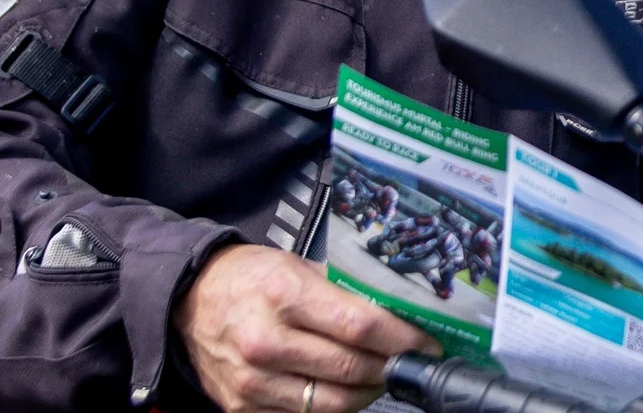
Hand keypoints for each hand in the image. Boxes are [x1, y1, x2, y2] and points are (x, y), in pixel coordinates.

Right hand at [174, 244, 441, 411]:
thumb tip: (403, 316)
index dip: (403, 340)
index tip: (427, 345)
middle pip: (351, 369)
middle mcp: (265, 341)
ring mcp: (251, 380)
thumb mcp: (299, 268)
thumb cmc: (254, 279)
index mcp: (284, 296)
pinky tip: (344, 389)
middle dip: (390, 368)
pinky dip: (333, 407)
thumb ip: (346, 294)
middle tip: (407, 362)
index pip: (361, 327)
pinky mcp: (241, 407)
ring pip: (333, 403)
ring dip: (367, 392)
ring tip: (379, 376)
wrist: (189, 300)